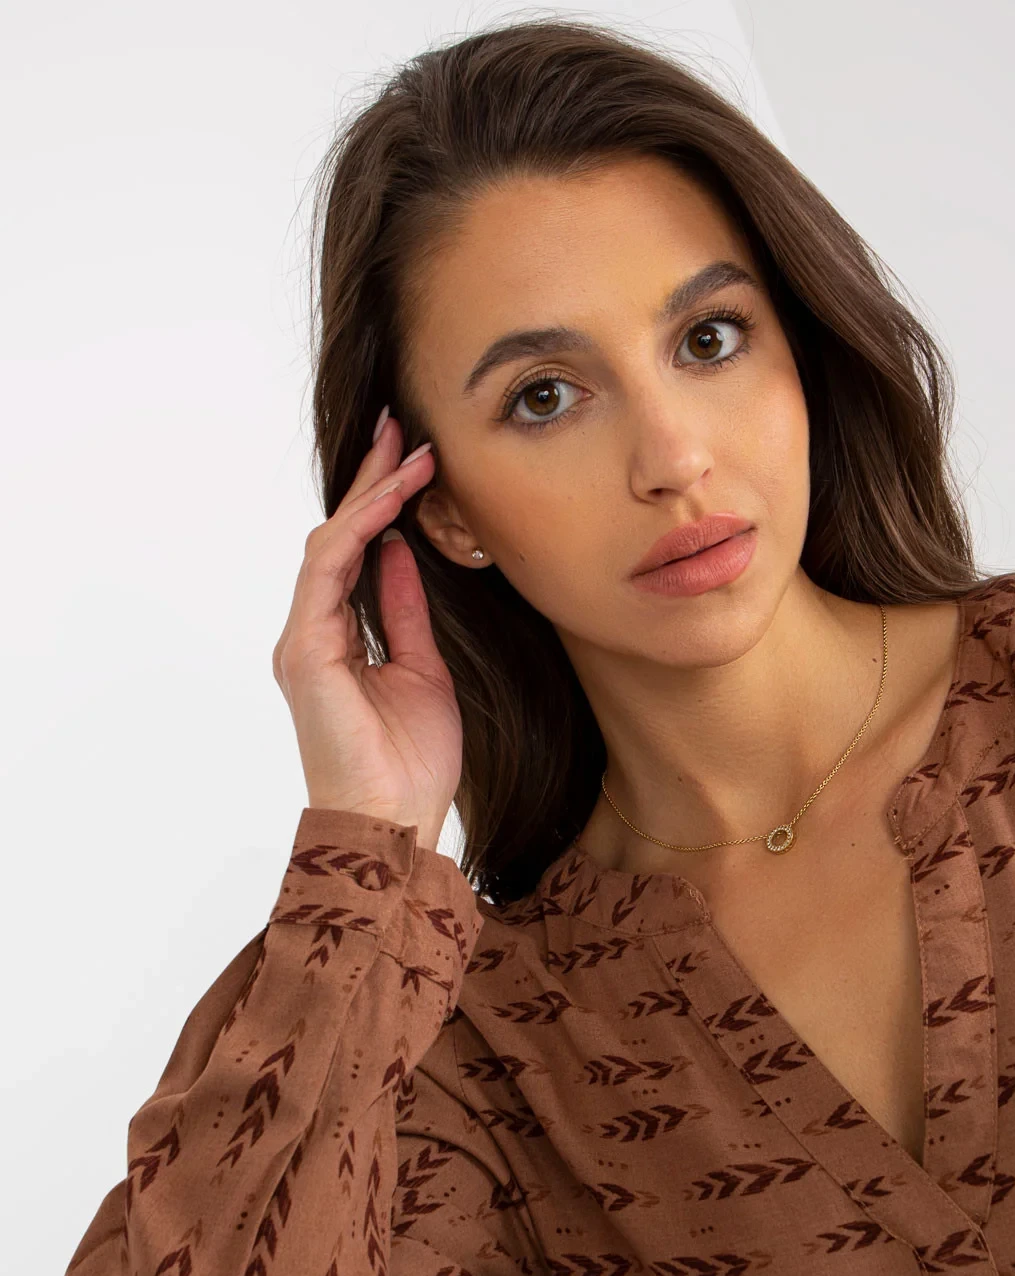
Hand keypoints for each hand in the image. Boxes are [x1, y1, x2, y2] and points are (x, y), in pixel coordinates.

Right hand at [271, 413, 462, 850]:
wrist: (394, 821)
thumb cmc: (411, 764)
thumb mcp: (424, 672)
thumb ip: (406, 613)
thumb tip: (403, 555)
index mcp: (336, 639)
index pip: (355, 554)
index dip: (382, 504)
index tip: (415, 460)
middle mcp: (312, 633)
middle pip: (337, 538)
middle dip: (370, 481)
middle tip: (400, 429)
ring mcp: (303, 641)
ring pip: (330, 545)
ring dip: (369, 494)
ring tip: (406, 453)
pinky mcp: (305, 652)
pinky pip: (328, 573)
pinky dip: (359, 532)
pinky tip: (391, 503)